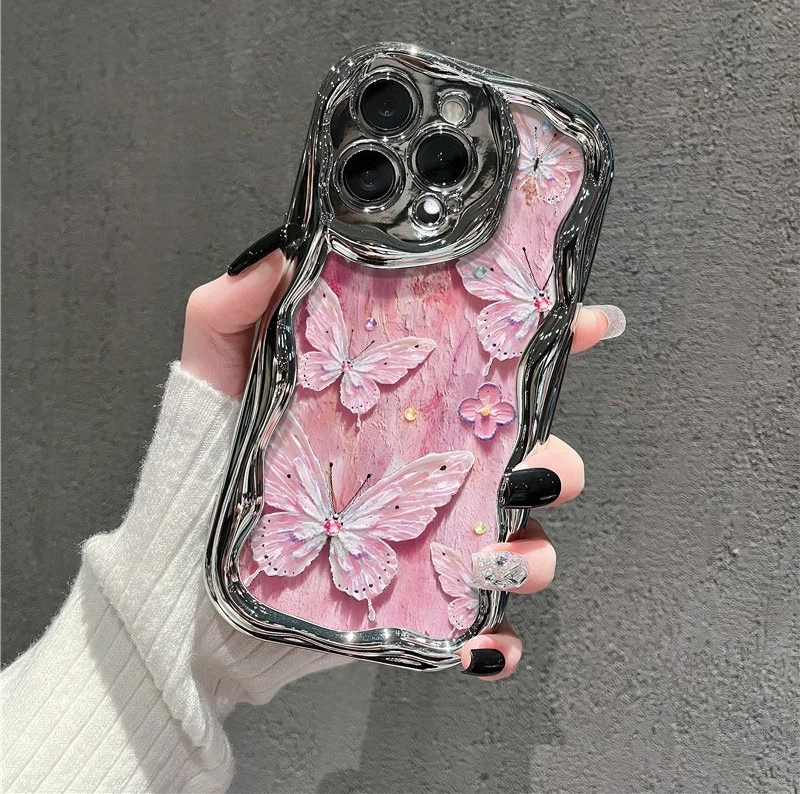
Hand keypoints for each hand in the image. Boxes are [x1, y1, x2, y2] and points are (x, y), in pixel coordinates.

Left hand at [181, 251, 624, 678]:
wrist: (184, 576)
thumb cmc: (208, 467)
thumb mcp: (214, 377)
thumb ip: (227, 312)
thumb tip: (273, 259)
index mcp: (404, 410)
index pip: (491, 369)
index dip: (547, 342)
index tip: (578, 324)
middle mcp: (430, 471)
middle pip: (530, 458)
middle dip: (558, 461)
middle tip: (530, 467)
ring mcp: (428, 539)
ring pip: (519, 541)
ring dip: (530, 553)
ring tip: (491, 559)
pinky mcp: (415, 605)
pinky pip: (477, 627)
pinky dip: (494, 641)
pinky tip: (475, 644)